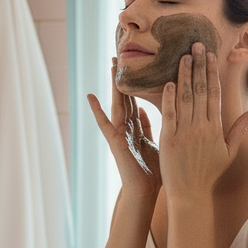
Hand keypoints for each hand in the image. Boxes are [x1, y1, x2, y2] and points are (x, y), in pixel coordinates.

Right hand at [87, 60, 160, 197]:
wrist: (145, 193)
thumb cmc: (154, 173)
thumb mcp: (156, 143)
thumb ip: (149, 127)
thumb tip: (146, 110)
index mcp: (138, 127)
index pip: (137, 100)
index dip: (137, 83)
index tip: (137, 65)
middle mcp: (127, 127)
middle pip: (126, 96)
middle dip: (124, 77)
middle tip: (120, 55)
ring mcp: (119, 133)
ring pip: (118, 103)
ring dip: (115, 84)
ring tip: (112, 64)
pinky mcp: (114, 141)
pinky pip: (104, 123)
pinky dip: (97, 110)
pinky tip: (90, 96)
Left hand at [159, 43, 247, 199]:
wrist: (190, 194)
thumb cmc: (209, 173)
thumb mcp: (229, 152)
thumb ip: (240, 129)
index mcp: (216, 129)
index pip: (215, 94)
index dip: (213, 73)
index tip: (210, 55)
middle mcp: (202, 128)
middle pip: (201, 91)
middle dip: (199, 66)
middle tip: (196, 44)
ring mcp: (185, 133)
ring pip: (185, 99)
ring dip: (185, 75)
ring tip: (184, 56)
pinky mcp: (169, 140)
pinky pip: (170, 115)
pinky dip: (169, 98)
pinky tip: (169, 82)